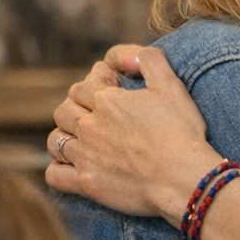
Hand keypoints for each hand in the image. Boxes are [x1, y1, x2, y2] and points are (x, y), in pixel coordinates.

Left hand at [45, 46, 221, 223]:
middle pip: (63, 111)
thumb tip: (132, 57)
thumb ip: (150, 60)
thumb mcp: (172, 86)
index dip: (95, 86)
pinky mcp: (87, 183)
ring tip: (82, 140)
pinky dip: (58, 169)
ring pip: (56, 140)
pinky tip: (72, 167)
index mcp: (107, 100)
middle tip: (96, 116)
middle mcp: (89, 126)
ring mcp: (85, 156)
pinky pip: (54, 175)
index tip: (111, 92)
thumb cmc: (183, 133)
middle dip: (75, 109)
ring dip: (65, 137)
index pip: (83, 86)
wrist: (184, 178)